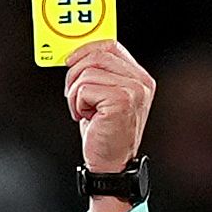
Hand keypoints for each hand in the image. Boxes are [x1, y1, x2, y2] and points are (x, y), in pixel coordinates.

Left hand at [64, 37, 154, 175]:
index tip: (71, 60)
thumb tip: (76, 55)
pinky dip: (77, 104)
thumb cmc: (105, 133)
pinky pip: (84, 89)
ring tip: (83, 111)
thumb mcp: (104, 97)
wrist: (111, 164)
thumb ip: (99, 74)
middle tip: (73, 95)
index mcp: (139, 78)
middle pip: (97, 56)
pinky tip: (87, 118)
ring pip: (87, 73)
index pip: (111, 46)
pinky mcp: (120, 100)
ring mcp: (133, 91)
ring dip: (75, 94)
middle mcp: (140, 82)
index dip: (86, 49)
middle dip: (75, 73)